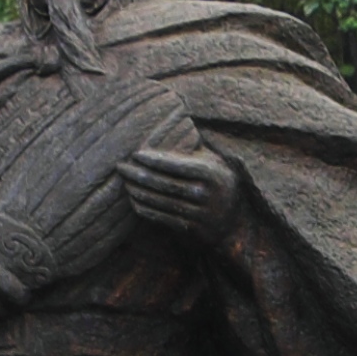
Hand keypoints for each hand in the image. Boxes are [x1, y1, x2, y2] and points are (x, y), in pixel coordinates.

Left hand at [120, 147, 239, 235]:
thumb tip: (171, 126)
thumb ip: (196, 150)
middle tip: (121, 167)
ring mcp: (198, 213)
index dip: (153, 159)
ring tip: (125, 183)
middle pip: (164, 183)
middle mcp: (205, 193)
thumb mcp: (216, 163)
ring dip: (138, 192)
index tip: (135, 154)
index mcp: (211, 173)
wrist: (234, 223)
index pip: (175, 164)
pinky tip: (134, 201)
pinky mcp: (191, 229)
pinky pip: (162, 217)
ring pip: (160, 201)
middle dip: (139, 175)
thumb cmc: (219, 184)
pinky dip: (145, 209)